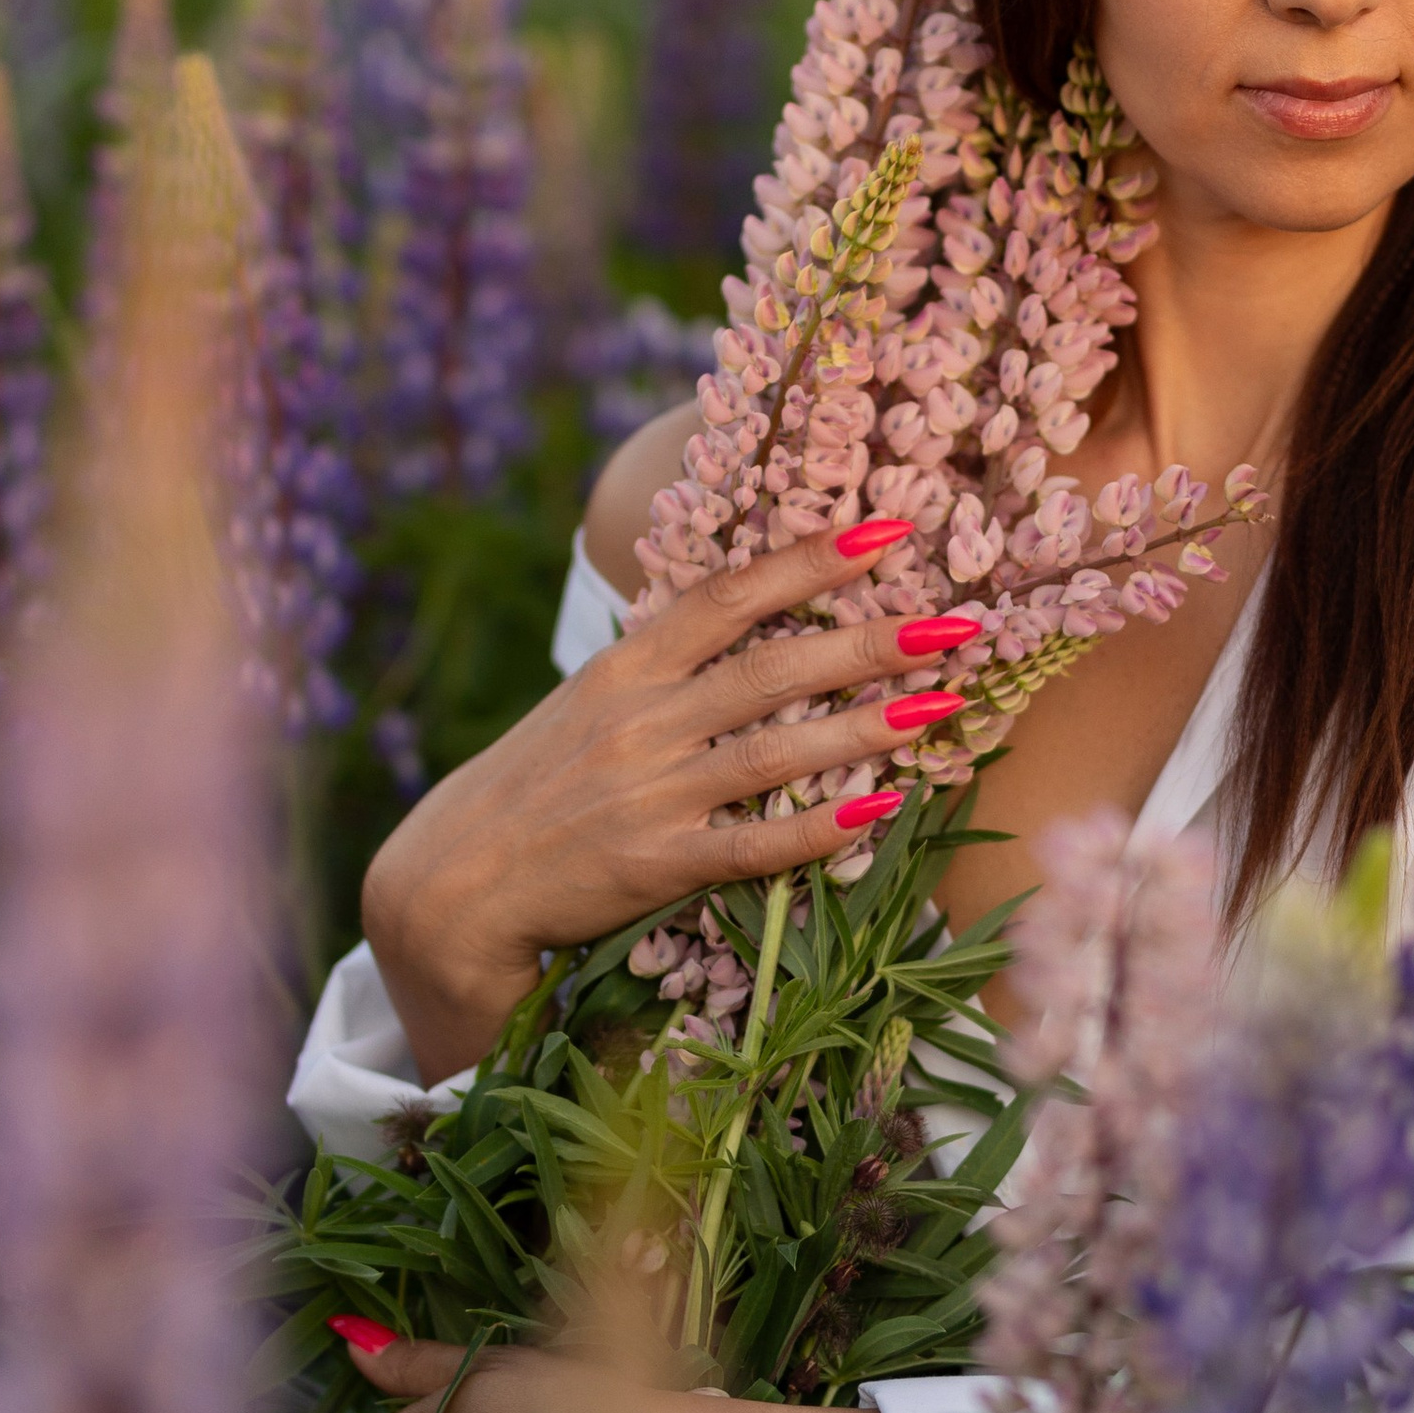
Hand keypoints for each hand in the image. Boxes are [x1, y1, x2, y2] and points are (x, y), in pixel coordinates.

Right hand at [359, 517, 979, 1082]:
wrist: (457, 880)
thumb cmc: (540, 784)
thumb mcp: (590, 701)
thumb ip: (667, 662)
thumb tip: (753, 608)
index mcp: (627, 667)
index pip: (731, 597)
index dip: (810, 561)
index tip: (887, 531)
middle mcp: (642, 720)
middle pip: (773, 666)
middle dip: (871, 640)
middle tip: (956, 622)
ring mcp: (650, 793)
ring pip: (777, 750)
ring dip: (868, 726)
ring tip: (944, 706)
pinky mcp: (655, 864)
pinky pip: (754, 844)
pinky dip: (820, 828)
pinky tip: (881, 810)